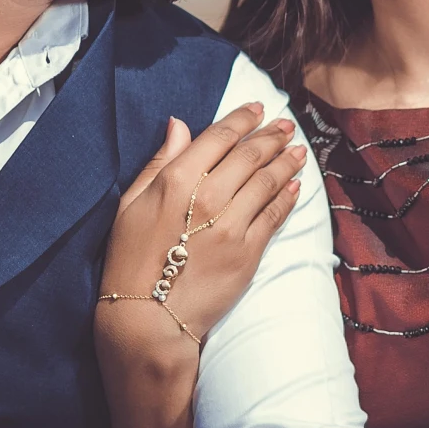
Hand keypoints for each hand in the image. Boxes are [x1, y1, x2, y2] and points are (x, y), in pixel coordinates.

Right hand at [98, 102, 305, 361]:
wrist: (147, 318)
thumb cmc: (130, 260)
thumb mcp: (130, 204)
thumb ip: (159, 162)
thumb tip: (179, 125)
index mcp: (176, 180)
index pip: (219, 137)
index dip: (243, 119)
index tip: (258, 109)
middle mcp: (208, 197)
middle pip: (250, 155)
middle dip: (272, 136)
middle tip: (286, 126)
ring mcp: (232, 225)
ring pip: (268, 182)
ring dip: (286, 161)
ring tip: (298, 150)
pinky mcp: (248, 252)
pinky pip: (275, 215)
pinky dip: (288, 196)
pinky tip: (295, 184)